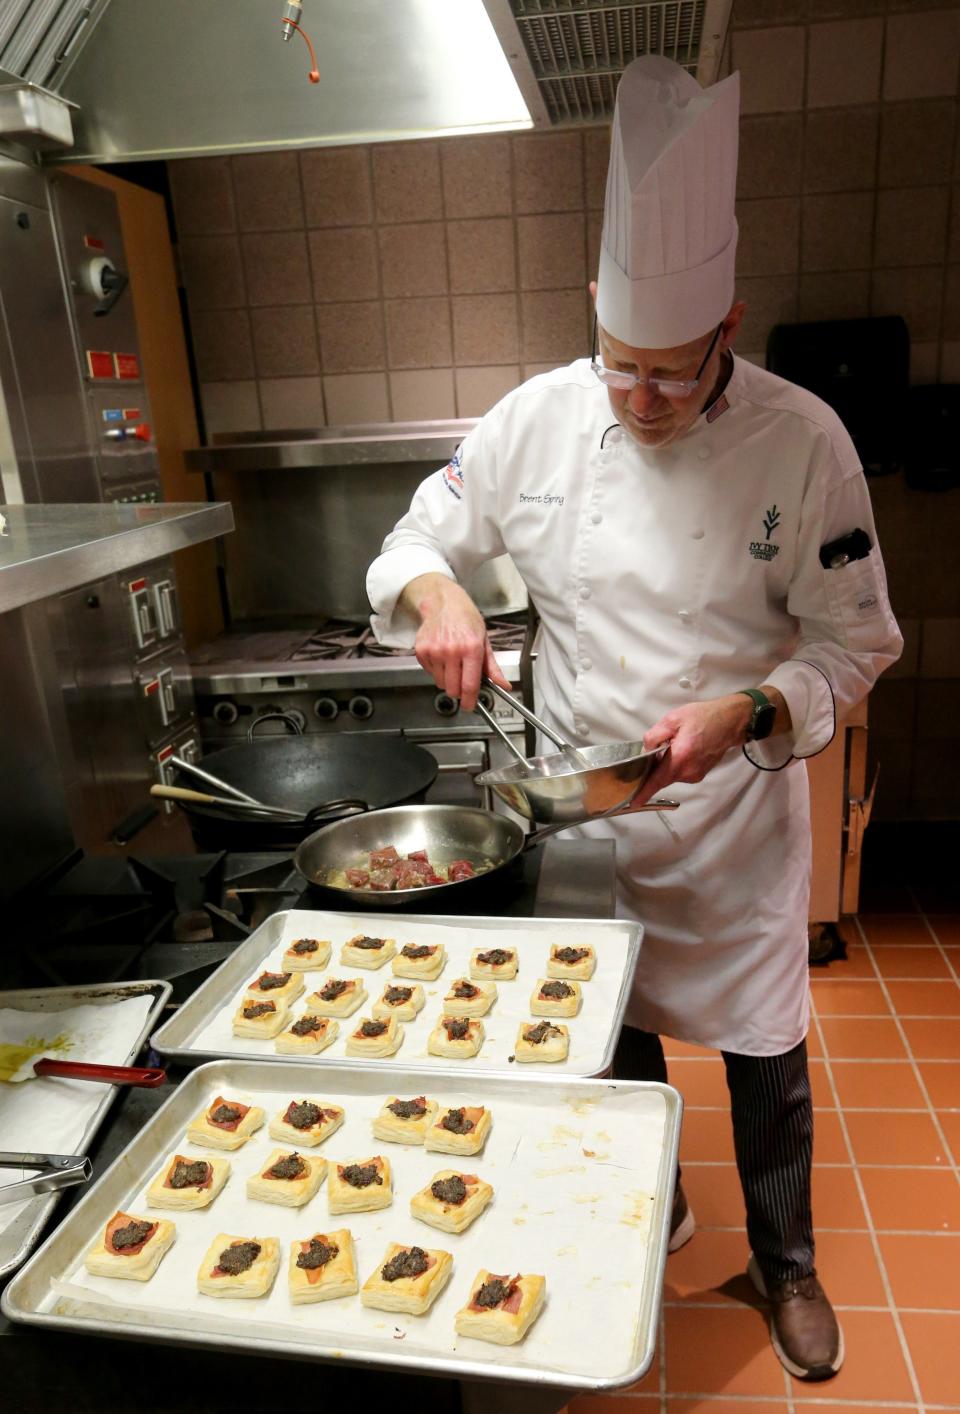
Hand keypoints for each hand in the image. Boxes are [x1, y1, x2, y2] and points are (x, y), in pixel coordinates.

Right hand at [404, 574, 511, 710]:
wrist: (444, 603)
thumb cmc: (466, 619)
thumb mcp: (484, 640)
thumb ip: (492, 667)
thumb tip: (503, 686)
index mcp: (471, 648)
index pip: (469, 685)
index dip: (470, 701)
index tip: (470, 705)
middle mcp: (452, 651)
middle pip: (453, 689)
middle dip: (459, 691)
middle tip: (462, 680)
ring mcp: (434, 651)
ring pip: (440, 683)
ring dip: (447, 680)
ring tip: (452, 663)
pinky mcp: (422, 651)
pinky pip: (429, 673)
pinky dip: (436, 670)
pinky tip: (442, 656)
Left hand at [628, 694, 753, 807]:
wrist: (730, 721)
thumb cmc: (703, 717)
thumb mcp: (673, 719)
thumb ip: (654, 735)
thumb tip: (646, 750)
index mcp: (680, 758)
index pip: (657, 781)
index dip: (644, 792)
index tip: (634, 803)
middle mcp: (688, 771)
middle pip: (662, 777)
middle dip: (654, 768)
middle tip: (657, 748)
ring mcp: (695, 775)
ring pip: (671, 775)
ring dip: (666, 764)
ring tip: (674, 744)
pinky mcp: (700, 774)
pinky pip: (680, 773)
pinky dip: (676, 764)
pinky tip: (682, 749)